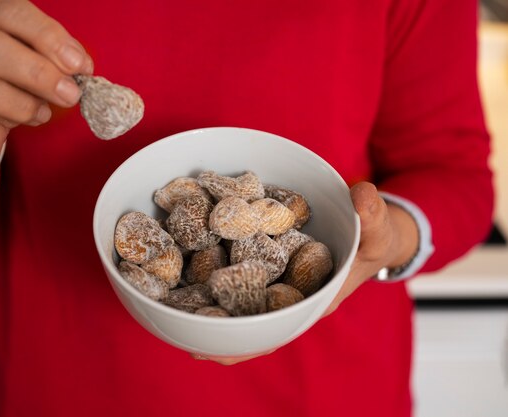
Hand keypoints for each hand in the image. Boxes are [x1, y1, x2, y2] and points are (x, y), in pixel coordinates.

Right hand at [0, 0, 92, 209]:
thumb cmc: (3, 92)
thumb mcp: (31, 72)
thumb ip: (51, 63)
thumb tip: (80, 67)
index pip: (8, 10)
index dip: (46, 36)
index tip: (80, 64)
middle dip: (37, 72)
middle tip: (70, 94)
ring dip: (16, 101)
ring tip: (42, 114)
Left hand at [192, 181, 418, 364]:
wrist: (371, 228)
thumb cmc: (375, 239)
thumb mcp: (380, 228)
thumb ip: (373, 214)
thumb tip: (360, 195)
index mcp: (314, 301)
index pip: (275, 331)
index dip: (244, 343)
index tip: (211, 351)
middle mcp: (291, 294)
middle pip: (248, 320)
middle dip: (215, 326)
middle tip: (176, 327)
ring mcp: (279, 278)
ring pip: (239, 296)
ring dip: (210, 297)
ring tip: (173, 300)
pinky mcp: (271, 259)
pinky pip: (241, 268)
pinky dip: (218, 265)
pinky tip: (191, 259)